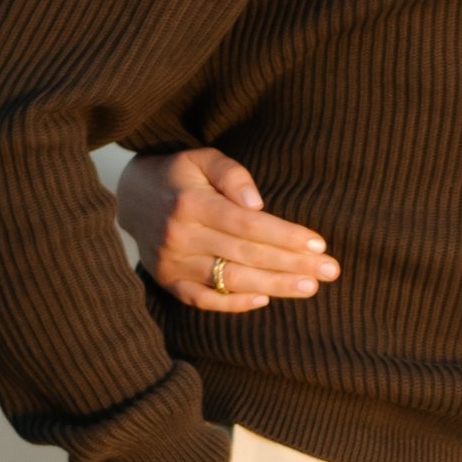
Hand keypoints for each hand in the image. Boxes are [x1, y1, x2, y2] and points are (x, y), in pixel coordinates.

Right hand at [114, 147, 337, 310]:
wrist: (131, 196)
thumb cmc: (180, 175)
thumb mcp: (202, 158)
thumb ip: (232, 174)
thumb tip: (257, 204)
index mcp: (191, 204)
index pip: (247, 225)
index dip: (285, 236)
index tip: (319, 245)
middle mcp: (180, 236)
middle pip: (245, 255)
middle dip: (292, 265)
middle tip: (330, 272)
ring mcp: (172, 263)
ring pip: (230, 280)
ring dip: (274, 287)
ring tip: (310, 287)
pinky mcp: (168, 282)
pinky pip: (203, 300)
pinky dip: (234, 304)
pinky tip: (265, 299)